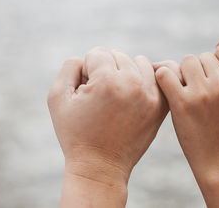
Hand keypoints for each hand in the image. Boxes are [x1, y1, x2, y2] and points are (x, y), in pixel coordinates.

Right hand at [47, 47, 167, 207]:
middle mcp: (133, 84)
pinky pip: (156, 77)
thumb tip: (86, 58)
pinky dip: (144, 80)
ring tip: (116, 93)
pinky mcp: (161, 105)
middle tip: (99, 95)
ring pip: (139, 61)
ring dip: (126, 72)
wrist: (101, 166)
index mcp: (107, 81)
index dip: (86, 70)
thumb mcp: (57, 99)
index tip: (85, 91)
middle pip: (118, 55)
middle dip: (105, 70)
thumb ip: (69, 67)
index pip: (98, 53)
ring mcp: (151, 95)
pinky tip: (133, 93)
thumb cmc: (75, 134)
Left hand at [154, 43, 218, 207]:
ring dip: (183, 76)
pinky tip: (170, 92)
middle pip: (202, 57)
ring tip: (189, 96)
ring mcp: (204, 92)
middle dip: (199, 72)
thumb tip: (217, 43)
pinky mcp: (182, 103)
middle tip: (201, 95)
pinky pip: (166, 74)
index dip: (216, 63)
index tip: (214, 81)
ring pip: (185, 62)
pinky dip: (164, 79)